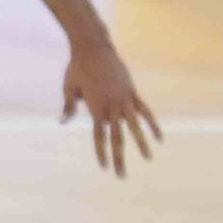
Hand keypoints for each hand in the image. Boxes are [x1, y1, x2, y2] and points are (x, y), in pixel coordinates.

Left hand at [63, 36, 161, 178]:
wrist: (93, 47)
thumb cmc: (77, 67)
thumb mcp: (69, 87)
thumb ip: (68, 106)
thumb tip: (63, 122)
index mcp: (95, 109)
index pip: (99, 137)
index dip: (102, 153)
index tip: (104, 167)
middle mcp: (111, 107)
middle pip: (117, 137)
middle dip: (119, 158)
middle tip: (121, 176)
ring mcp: (124, 99)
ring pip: (135, 127)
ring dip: (141, 144)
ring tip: (147, 159)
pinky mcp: (132, 92)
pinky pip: (145, 111)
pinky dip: (152, 124)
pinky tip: (159, 137)